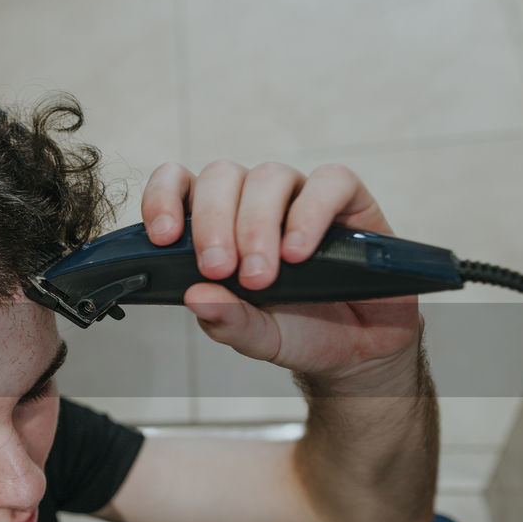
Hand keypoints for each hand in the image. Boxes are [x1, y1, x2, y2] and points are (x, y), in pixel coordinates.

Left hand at [140, 161, 422, 382]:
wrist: (359, 345)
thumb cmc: (298, 329)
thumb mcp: (257, 336)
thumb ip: (226, 321)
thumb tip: (196, 296)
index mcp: (215, 224)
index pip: (178, 185)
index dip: (163, 198)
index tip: (163, 237)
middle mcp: (251, 200)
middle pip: (220, 176)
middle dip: (212, 223)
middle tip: (219, 269)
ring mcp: (298, 195)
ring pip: (268, 176)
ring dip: (257, 224)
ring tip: (262, 275)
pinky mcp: (347, 198)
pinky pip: (329, 182)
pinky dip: (310, 213)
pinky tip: (299, 252)